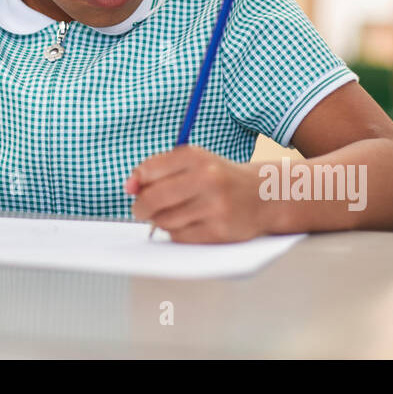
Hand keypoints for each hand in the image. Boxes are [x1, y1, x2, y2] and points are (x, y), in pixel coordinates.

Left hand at [124, 145, 268, 242]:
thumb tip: (129, 187)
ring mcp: (215, 206)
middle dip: (141, 207)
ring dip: (160, 221)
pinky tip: (188, 224)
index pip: (149, 170)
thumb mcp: (192, 163)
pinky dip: (176, 233)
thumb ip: (157, 169)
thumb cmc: (218, 178)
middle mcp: (207, 178)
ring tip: (173, 214)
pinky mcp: (220, 231)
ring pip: (164, 221)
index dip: (136, 183)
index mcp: (196, 156)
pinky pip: (180, 237)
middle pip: (153, 199)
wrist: (264, 195)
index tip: (135, 189)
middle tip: (141, 210)